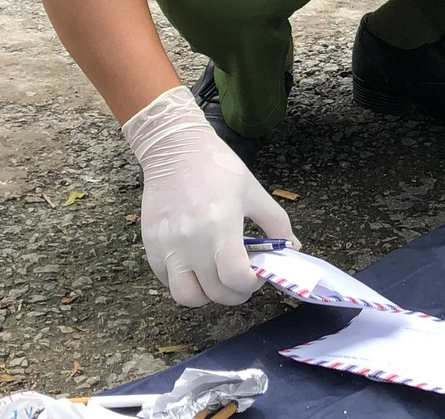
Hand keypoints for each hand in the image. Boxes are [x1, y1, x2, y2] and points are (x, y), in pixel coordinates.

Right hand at [121, 86, 296, 306]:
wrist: (174, 148)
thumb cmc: (217, 167)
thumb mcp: (254, 192)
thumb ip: (276, 223)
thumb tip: (293, 248)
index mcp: (220, 226)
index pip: (236, 278)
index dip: (251, 284)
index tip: (256, 275)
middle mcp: (191, 242)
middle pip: (215, 292)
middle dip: (235, 292)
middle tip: (242, 280)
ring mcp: (168, 247)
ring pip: (187, 297)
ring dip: (206, 295)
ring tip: (216, 279)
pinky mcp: (151, 247)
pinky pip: (167, 282)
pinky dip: (184, 282)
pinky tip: (196, 266)